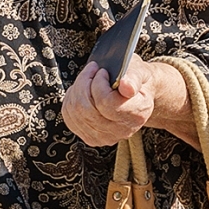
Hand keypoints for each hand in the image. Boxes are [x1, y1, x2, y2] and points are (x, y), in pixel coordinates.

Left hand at [62, 53, 179, 147]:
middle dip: (84, 83)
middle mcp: (122, 131)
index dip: (99, 83)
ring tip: (88, 79)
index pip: (106, 103)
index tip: (102, 72)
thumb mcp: (139, 72)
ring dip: (77, 89)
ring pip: (75, 112)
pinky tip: (82, 92)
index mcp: (137, 114)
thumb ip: (134, 77)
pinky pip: (69, 116)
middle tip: (92, 70)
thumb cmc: (135, 81)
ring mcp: (105, 137)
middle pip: (86, 108)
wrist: (135, 96)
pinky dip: (71, 99)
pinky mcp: (90, 138)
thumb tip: (126, 86)